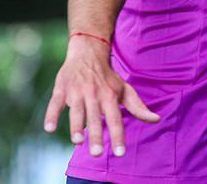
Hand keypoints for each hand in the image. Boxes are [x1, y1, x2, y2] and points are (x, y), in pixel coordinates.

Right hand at [43, 36, 159, 157]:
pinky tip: (49, 128)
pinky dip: (51, 115)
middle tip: (96, 154)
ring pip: (76, 112)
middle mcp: (93, 95)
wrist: (88, 52)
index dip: (118, 136)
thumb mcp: (124, 89)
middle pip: (95, 118)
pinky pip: (55, 103)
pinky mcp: (61, 89)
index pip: (115, 119)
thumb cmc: (108, 77)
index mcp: (109, 96)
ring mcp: (76, 92)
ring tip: (77, 142)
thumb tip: (156, 119)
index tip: (120, 153)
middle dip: (96, 135)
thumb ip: (138, 107)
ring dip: (76, 126)